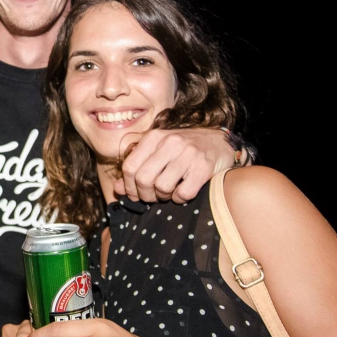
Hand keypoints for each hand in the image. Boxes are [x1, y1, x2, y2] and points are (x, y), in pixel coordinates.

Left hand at [115, 127, 233, 202]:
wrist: (219, 142)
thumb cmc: (182, 150)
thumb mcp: (157, 152)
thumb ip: (137, 168)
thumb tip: (118, 189)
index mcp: (154, 137)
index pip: (129, 167)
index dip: (128, 187)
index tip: (134, 195)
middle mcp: (170, 142)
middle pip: (143, 179)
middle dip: (144, 195)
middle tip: (152, 197)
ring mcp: (188, 153)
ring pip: (162, 187)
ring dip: (163, 197)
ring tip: (168, 193)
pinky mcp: (204, 167)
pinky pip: (183, 193)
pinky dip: (180, 199)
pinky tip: (182, 193)